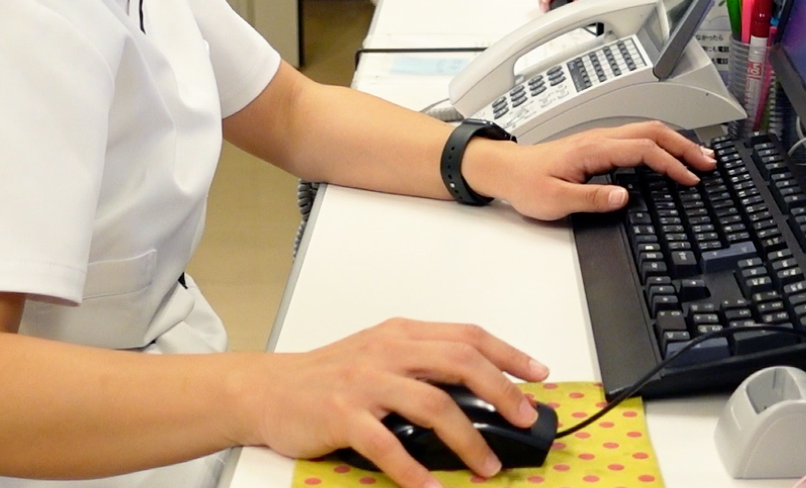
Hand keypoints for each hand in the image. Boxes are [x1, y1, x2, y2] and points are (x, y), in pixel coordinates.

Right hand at [241, 318, 549, 487]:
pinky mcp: (343, 414)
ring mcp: (365, 382)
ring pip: (433, 404)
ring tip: (486, 466)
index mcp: (401, 334)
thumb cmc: (326, 377)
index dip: (509, 353)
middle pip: (461, 362)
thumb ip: (421, 365)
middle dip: (503, 392)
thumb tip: (480, 392)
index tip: (538, 374)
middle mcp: (388, 351)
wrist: (267, 390)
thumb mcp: (378, 356)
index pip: (467, 336)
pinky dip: (412, 471)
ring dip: (468, 439)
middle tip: (524, 419)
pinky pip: (387, 445)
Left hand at [462, 121, 714, 220]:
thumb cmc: (526, 183)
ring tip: (698, 157)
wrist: (505, 170)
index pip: (643, 150)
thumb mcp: (556, 200)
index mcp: (593, 149)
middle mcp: (600, 138)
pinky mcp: (598, 146)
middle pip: (652, 132)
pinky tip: (669, 155)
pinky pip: (637, 138)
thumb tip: (625, 196)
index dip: (671, 164)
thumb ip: (592, 198)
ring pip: (647, 131)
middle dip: (684, 146)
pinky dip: (661, 144)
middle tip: (709, 163)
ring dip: (675, 142)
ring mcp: (600, 139)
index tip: (690, 179)